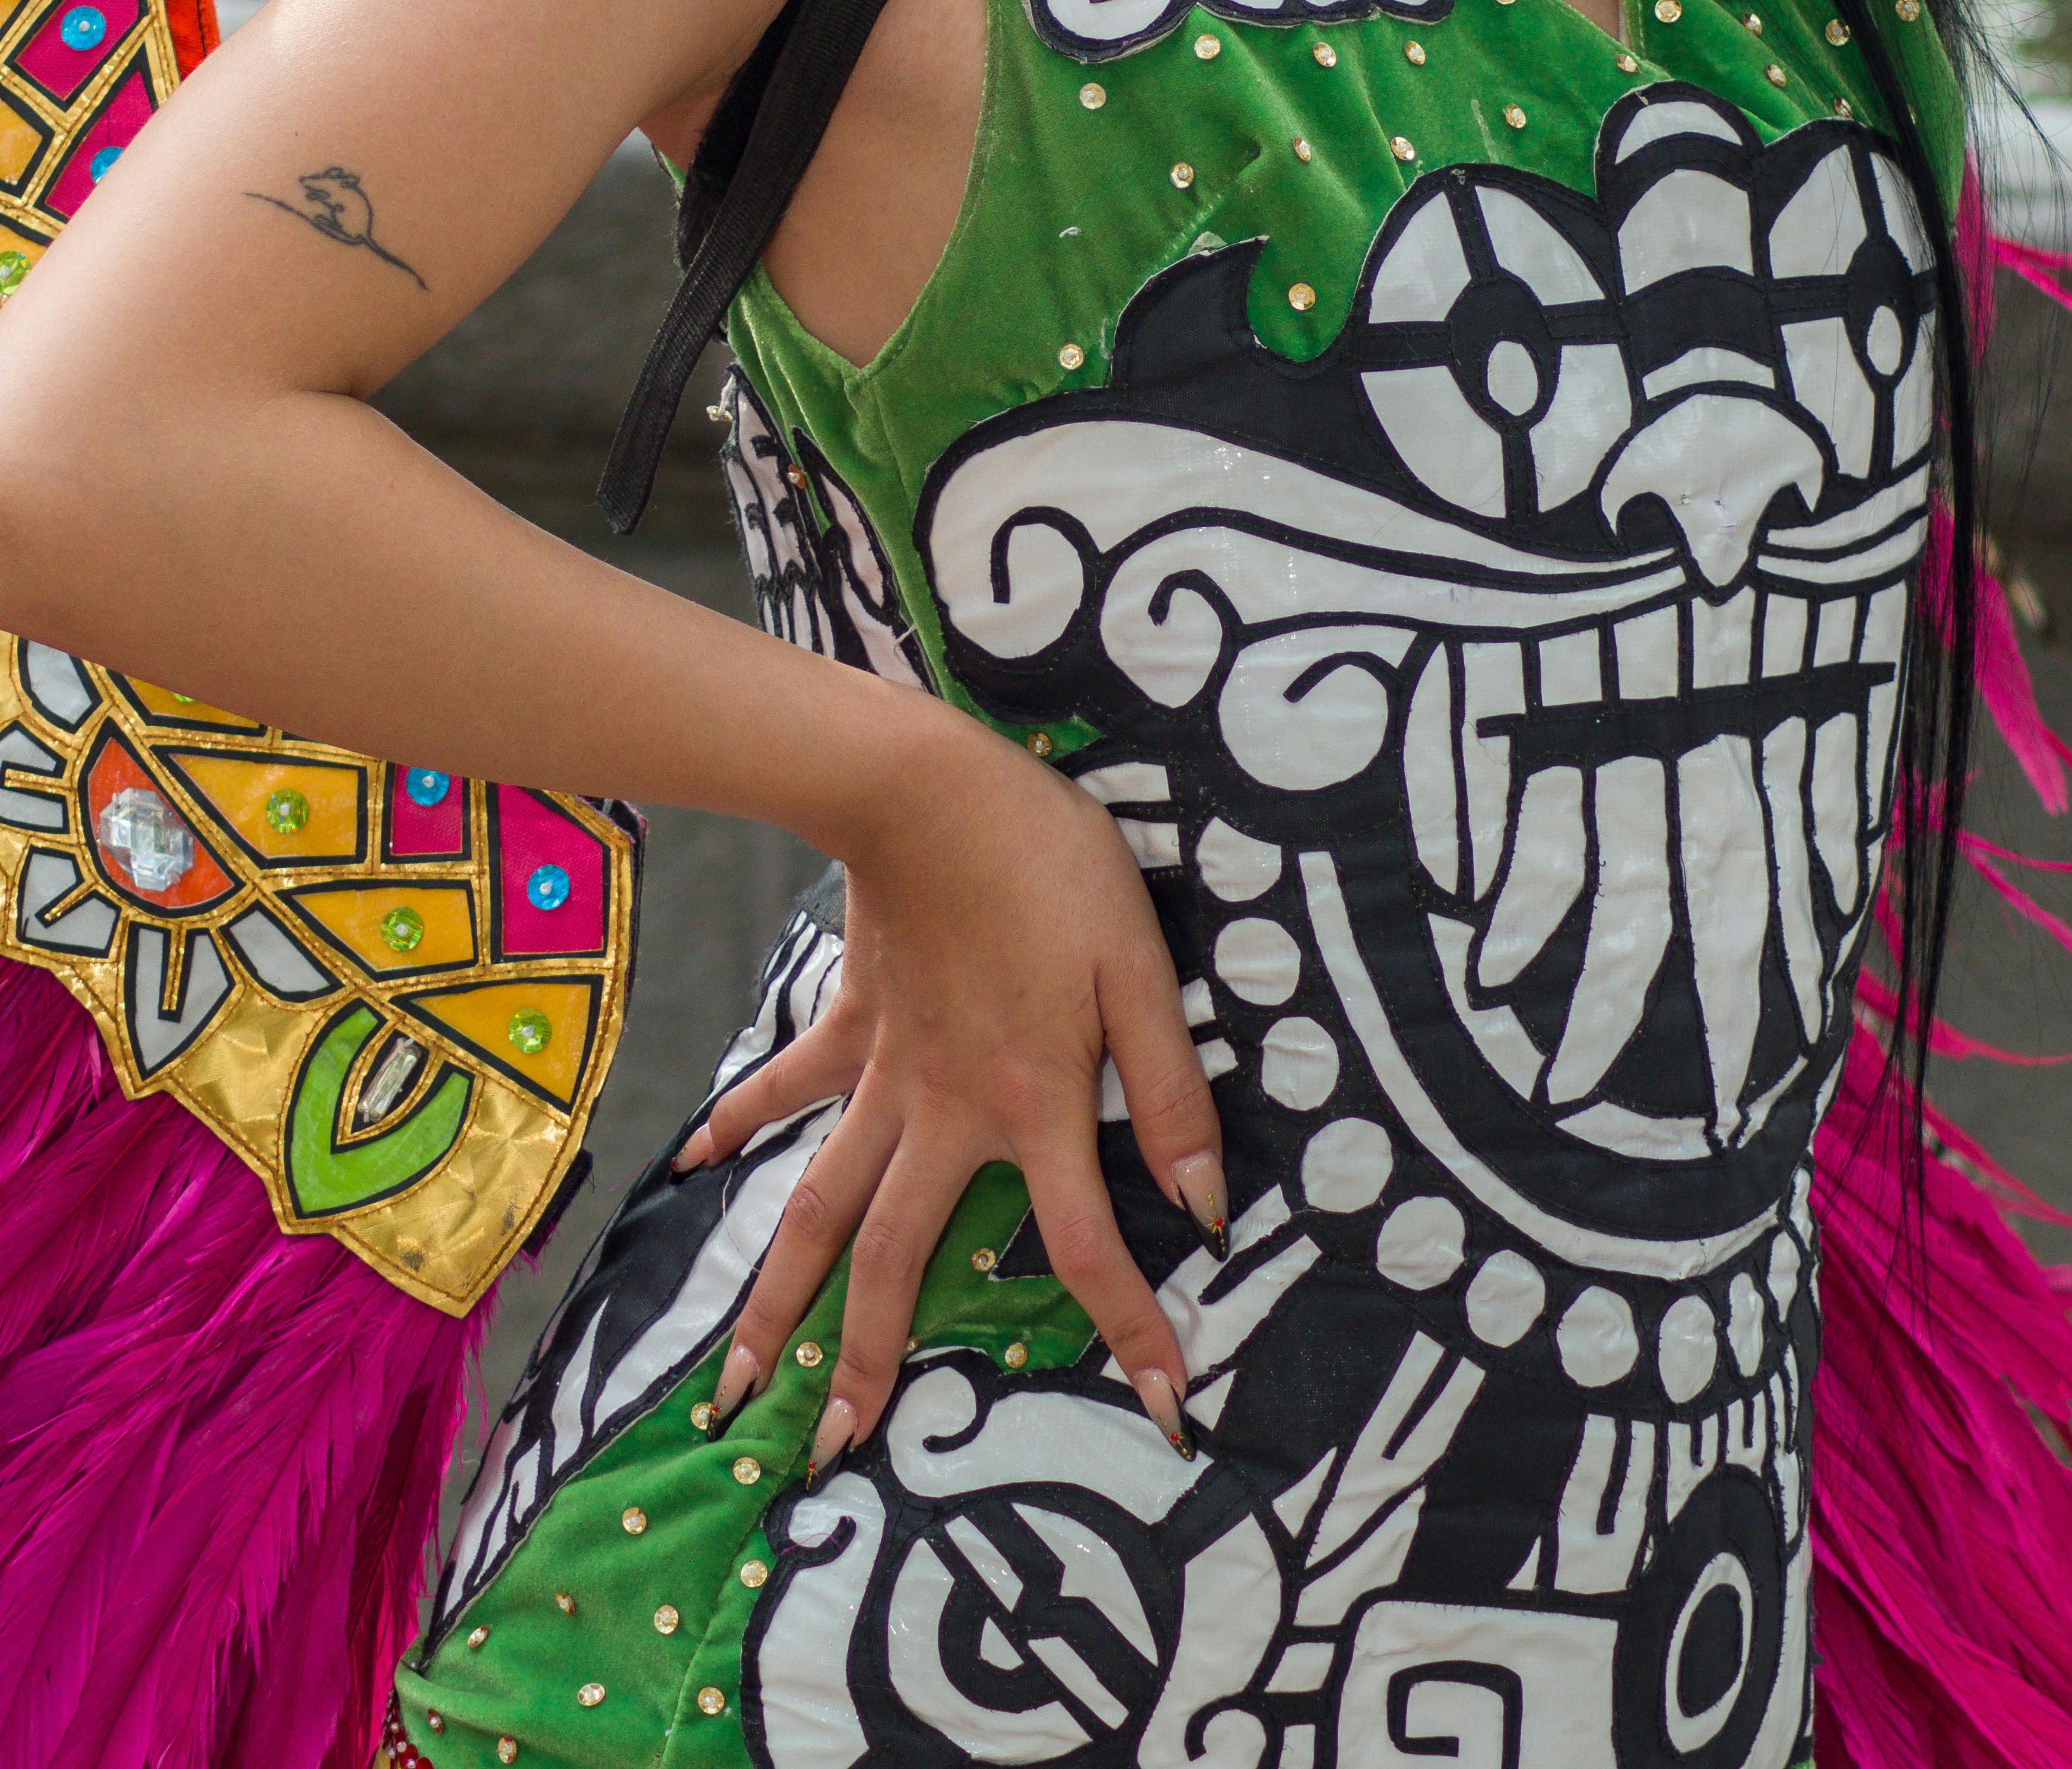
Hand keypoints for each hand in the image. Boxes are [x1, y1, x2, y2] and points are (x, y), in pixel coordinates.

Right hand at [675, 687, 1223, 1462]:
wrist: (932, 790)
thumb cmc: (1051, 869)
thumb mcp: (1141, 971)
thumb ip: (1170, 1089)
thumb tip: (1203, 1205)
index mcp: (1034, 1107)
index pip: (1088, 1247)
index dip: (1131, 1330)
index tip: (1163, 1412)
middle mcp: (945, 1114)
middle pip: (893, 1261)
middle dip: (863, 1365)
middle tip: (825, 1458)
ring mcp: (884, 1073)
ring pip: (819, 1206)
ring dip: (775, 1296)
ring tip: (733, 1383)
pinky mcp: (849, 1019)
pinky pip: (787, 1085)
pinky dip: (737, 1122)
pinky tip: (691, 1164)